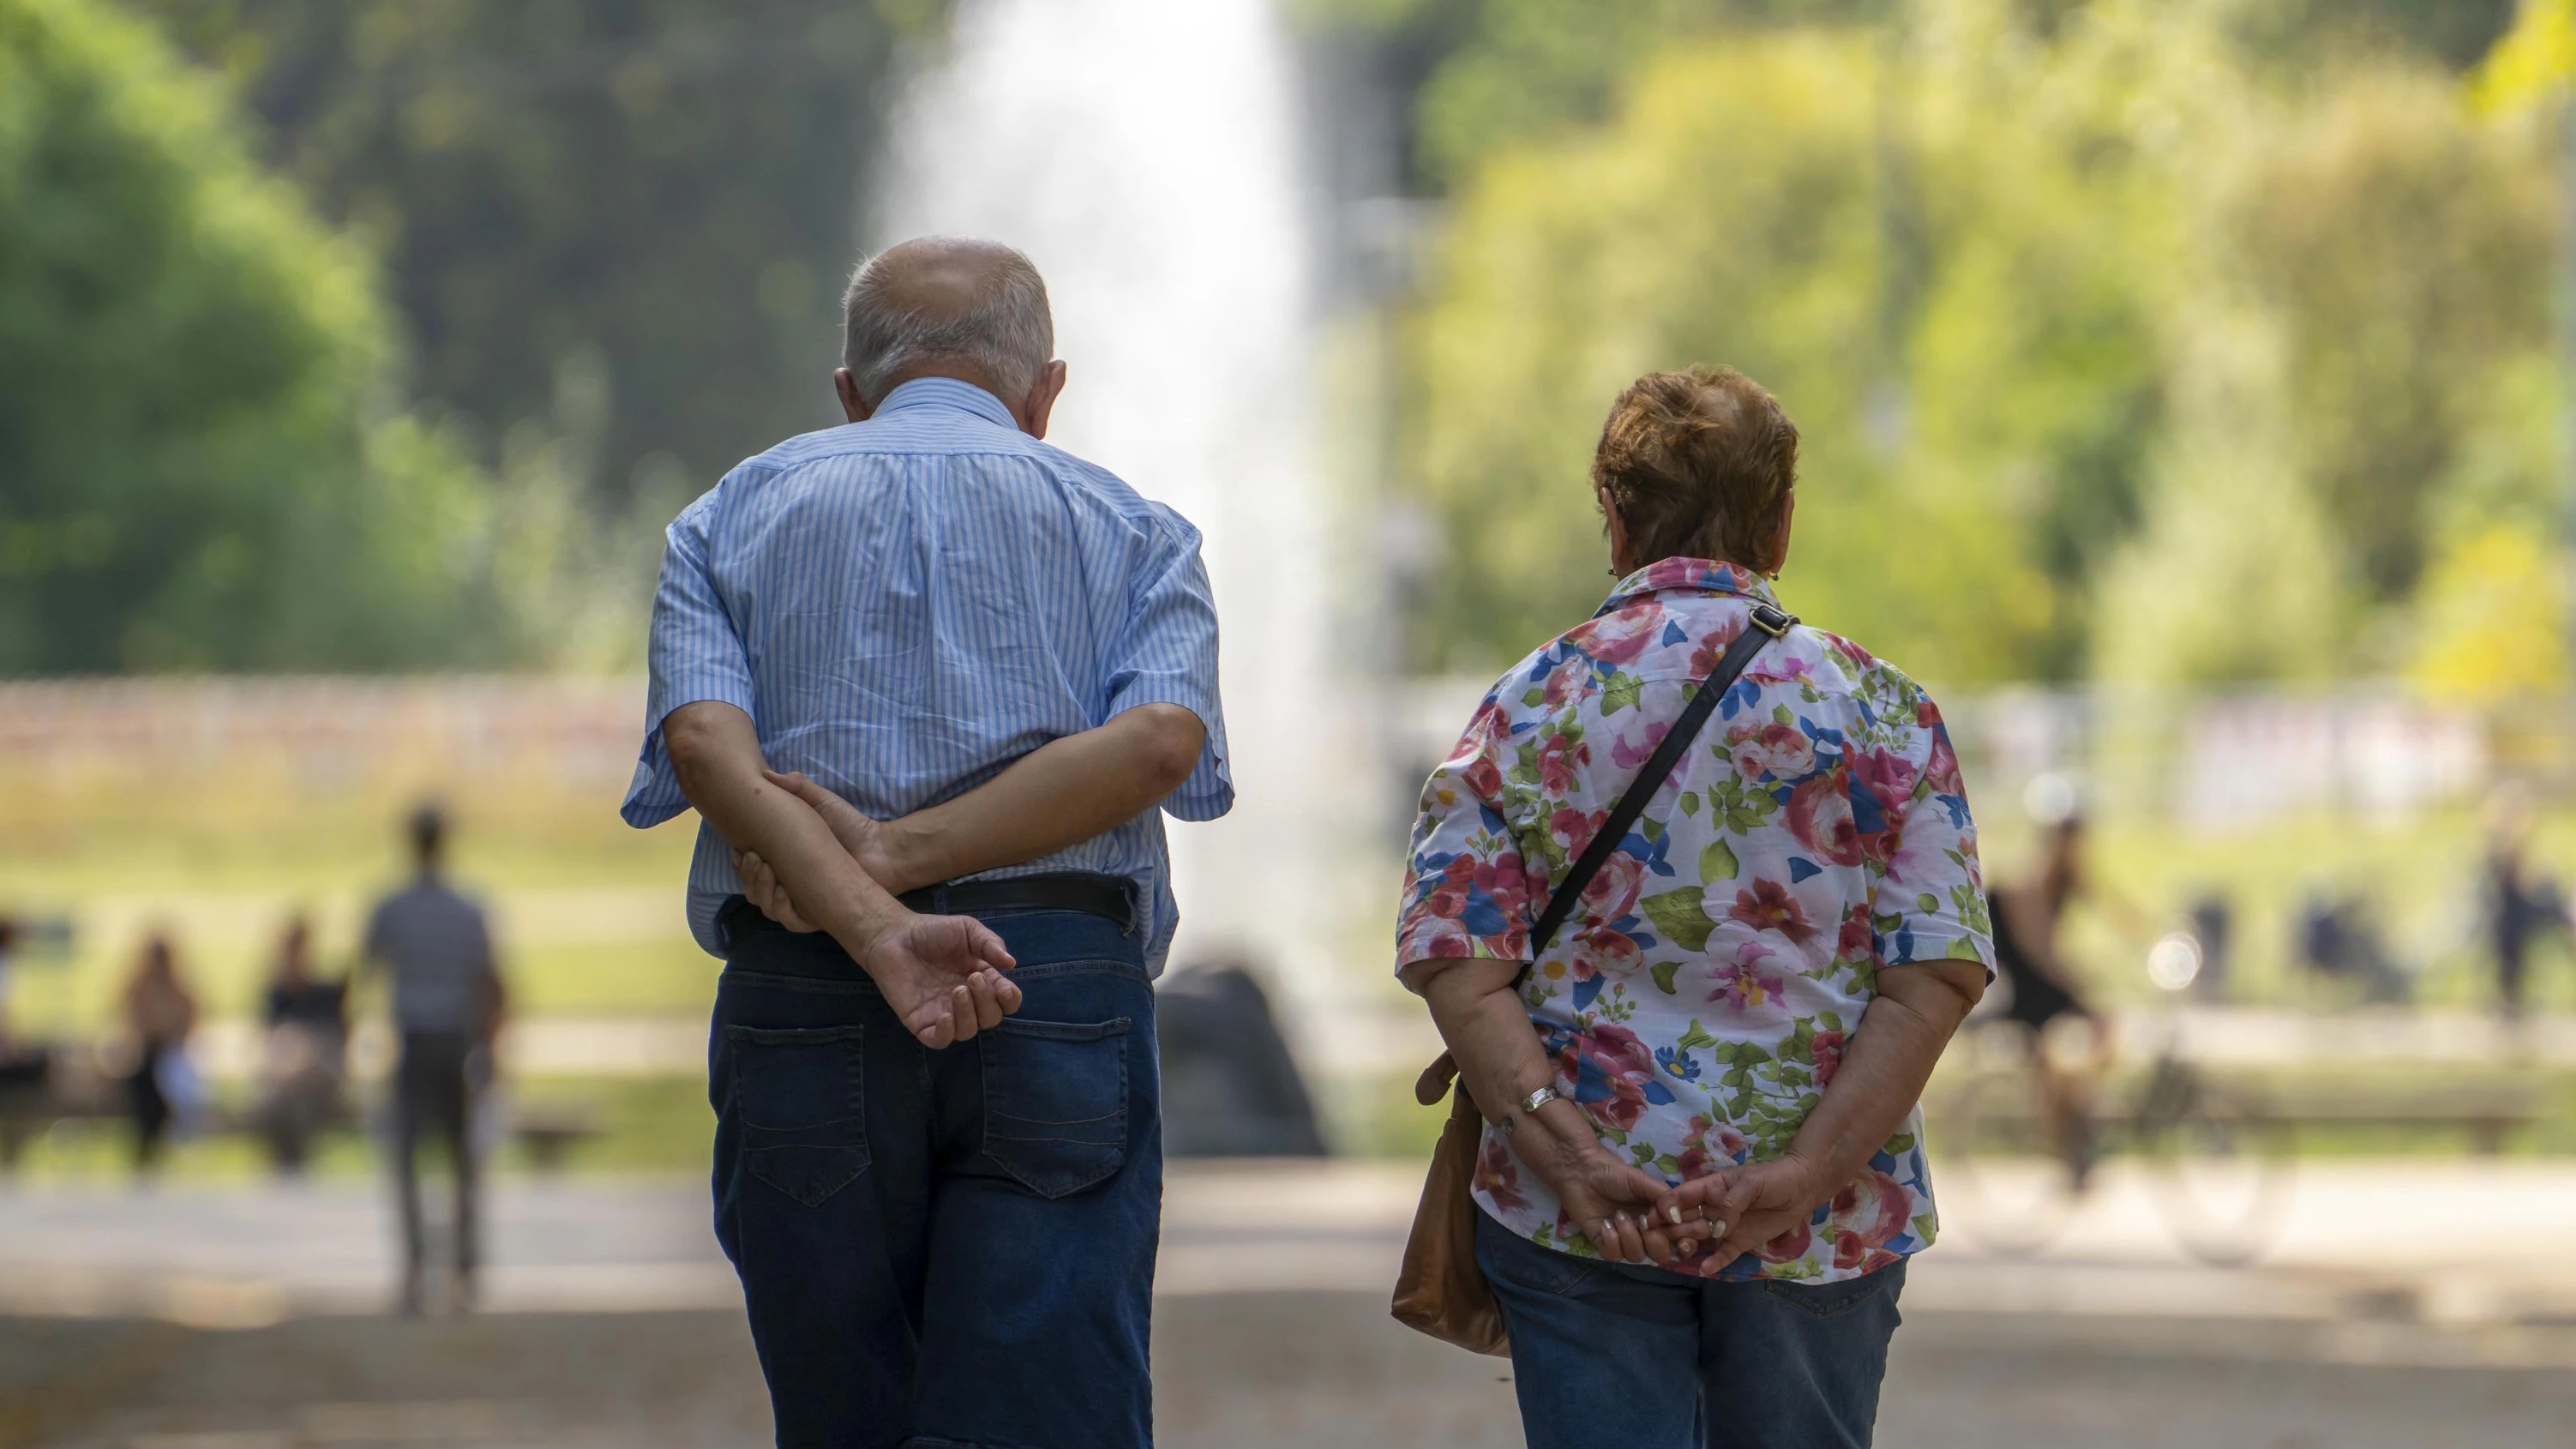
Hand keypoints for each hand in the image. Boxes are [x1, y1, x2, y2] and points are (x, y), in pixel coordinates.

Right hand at [734, 772, 918, 930]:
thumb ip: (796, 786)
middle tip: (754, 857)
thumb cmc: (850, 826)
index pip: (750, 866)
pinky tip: (782, 893)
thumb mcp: (822, 802)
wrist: (879, 850)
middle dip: (747, 875)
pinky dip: (782, 910)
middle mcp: (788, 882)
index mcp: (784, 860)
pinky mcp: (816, 914)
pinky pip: (791, 922)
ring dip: (760, 890)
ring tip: (768, 870)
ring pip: (766, 907)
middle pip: (752, 888)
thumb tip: (765, 774)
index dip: (740, 860)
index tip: (739, 847)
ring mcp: (801, 900)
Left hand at [856, 909, 1022, 1048]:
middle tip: (973, 978)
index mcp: (983, 981)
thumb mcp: (968, 930)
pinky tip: (945, 1016)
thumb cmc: (933, 932)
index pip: (1006, 1002)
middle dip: (987, 1002)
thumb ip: (990, 944)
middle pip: (990, 1019)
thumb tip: (1012, 964)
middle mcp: (966, 1002)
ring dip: (969, 1014)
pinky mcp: (921, 1022)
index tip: (1003, 987)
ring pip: (967, 1031)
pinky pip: (939, 1040)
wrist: (895, 935)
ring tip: (958, 990)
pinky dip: (946, 1033)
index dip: (1010, 999)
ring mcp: (944, 1013)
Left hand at [1518, 1126, 1719, 1265]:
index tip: (1678, 1231)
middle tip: (1645, 1220)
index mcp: (1660, 1218)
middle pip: (1662, 1255)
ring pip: (1638, 1257)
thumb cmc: (1614, 1173)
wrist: (1581, 1171)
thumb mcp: (1642, 1181)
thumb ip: (1663, 1196)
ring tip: (1618, 1215)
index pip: (1681, 1238)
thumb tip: (1676, 1217)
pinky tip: (1605, 1224)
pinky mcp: (1605, 1244)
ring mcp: (1625, 1240)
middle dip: (1655, 1241)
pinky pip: (1615, 1256)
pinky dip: (1612, 1241)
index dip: (1685, 1240)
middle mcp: (1645, 1232)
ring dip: (1629, 1236)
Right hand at [1652, 1156, 1834, 1272]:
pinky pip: (1723, 1254)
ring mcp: (1724, 1227)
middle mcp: (1711, 1208)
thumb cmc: (1774, 1178)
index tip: (1657, 1218)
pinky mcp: (1740, 1242)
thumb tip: (1716, 1228)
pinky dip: (1713, 1262)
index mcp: (1709, 1187)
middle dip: (1670, 1228)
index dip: (1665, 1206)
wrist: (1802, 1189)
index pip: (1680, 1196)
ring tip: (1682, 1253)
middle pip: (1684, 1219)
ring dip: (1687, 1244)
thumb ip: (1731, 1203)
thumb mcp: (1751, 1183)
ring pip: (1698, 1238)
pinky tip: (1704, 1270)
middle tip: (1659, 1240)